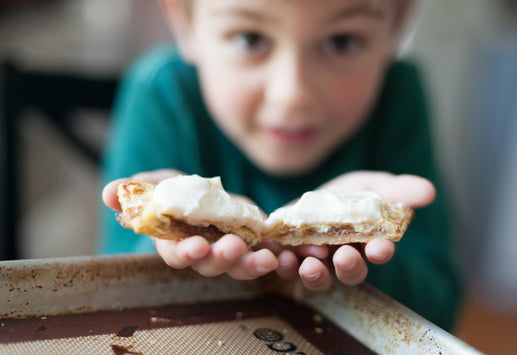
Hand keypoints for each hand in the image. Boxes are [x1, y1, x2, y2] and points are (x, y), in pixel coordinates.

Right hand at [102, 169, 278, 279]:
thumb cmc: (180, 190)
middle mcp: (203, 253)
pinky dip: (277, 258)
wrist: (212, 191)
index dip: (185, 253)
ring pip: (240, 267)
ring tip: (268, 258)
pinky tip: (288, 253)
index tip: (195, 245)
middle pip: (210, 265)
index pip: (176, 254)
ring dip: (253, 265)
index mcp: (176, 242)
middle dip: (221, 258)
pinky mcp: (254, 246)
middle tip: (233, 246)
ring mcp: (230, 253)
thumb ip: (139, 189)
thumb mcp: (162, 182)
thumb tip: (108, 192)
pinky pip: (265, 257)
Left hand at [272, 171, 435, 290]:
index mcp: (367, 243)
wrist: (306, 198)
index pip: (378, 252)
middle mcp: (344, 258)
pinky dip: (287, 266)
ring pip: (320, 277)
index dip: (380, 252)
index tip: (380, 248)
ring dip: (317, 274)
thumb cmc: (344, 195)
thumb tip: (429, 191)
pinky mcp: (291, 259)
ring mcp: (317, 262)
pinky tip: (285, 258)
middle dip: (350, 267)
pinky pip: (289, 271)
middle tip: (345, 257)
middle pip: (351, 272)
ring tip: (311, 264)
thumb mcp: (369, 185)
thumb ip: (396, 190)